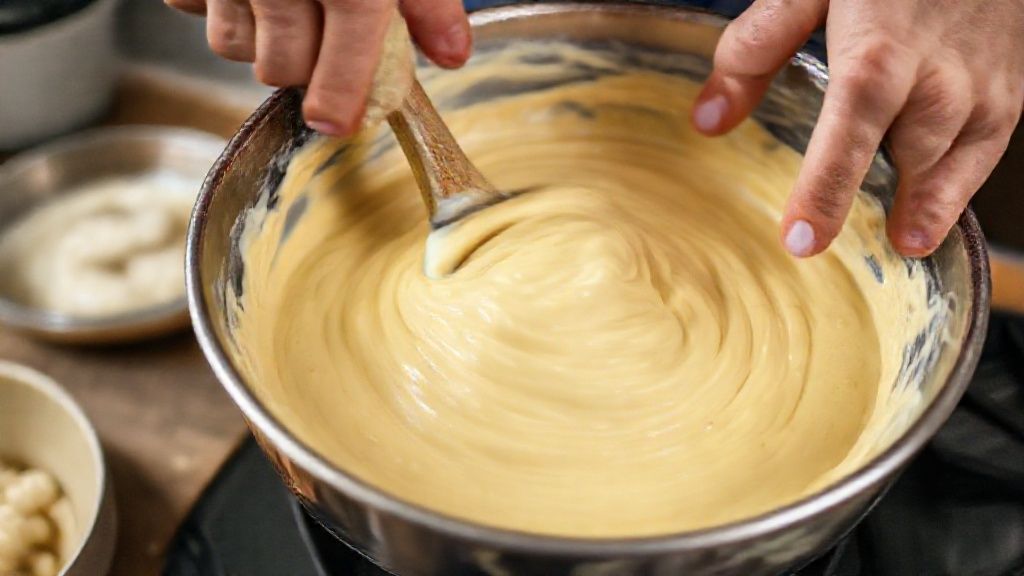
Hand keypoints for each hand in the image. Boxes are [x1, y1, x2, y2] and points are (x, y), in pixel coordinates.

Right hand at [164, 0, 470, 136]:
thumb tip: (451, 55)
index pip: (338, 68)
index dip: (337, 104)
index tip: (336, 121)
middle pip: (281, 67)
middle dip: (305, 66)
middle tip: (323, 41)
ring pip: (235, 45)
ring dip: (261, 38)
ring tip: (286, 6)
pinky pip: (194, 5)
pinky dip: (220, 3)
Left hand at [692, 0, 1023, 257]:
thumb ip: (755, 51)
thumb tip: (709, 120)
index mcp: (878, 56)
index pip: (848, 139)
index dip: (825, 193)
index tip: (801, 242)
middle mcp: (937, 80)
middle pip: (906, 163)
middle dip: (877, 208)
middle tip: (830, 246)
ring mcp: (981, 90)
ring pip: (949, 170)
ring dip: (922, 208)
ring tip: (896, 240)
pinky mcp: (1008, 95)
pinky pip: (982, 159)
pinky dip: (955, 192)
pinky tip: (926, 216)